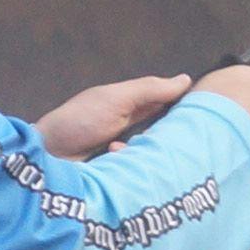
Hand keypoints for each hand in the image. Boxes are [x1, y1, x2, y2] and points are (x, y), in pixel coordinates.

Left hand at [34, 71, 198, 158]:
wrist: (47, 156)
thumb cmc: (78, 122)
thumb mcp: (116, 99)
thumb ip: (149, 90)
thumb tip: (186, 79)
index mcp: (131, 103)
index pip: (167, 101)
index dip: (183, 106)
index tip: (202, 114)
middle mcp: (130, 124)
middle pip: (163, 129)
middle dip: (166, 134)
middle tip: (171, 138)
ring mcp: (125, 148)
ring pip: (153, 149)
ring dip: (146, 149)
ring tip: (127, 148)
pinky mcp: (120, 170)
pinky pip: (140, 167)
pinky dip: (132, 163)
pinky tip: (118, 159)